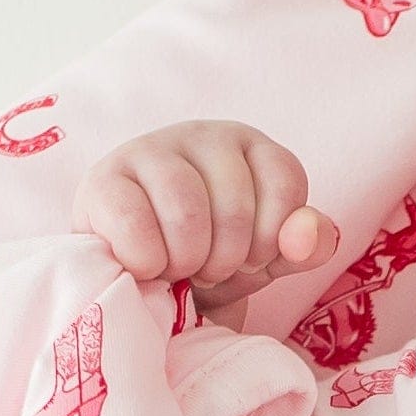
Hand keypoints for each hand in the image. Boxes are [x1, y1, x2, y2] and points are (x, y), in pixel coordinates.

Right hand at [70, 120, 339, 307]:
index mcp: (250, 146)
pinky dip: (148, 262)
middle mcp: (202, 135)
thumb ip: (302, 246)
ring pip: (186, 211)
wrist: (138, 280)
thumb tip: (311, 234)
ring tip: (178, 269)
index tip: (251, 258)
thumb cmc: (207, 260)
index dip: (271, 239)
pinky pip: (135, 224)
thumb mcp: (265, 259)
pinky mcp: (104, 180)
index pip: (285, 183)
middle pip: (236, 206)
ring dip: (187, 262)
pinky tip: (146, 267)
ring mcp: (149, 151)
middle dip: (226, 259)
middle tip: (207, 269)